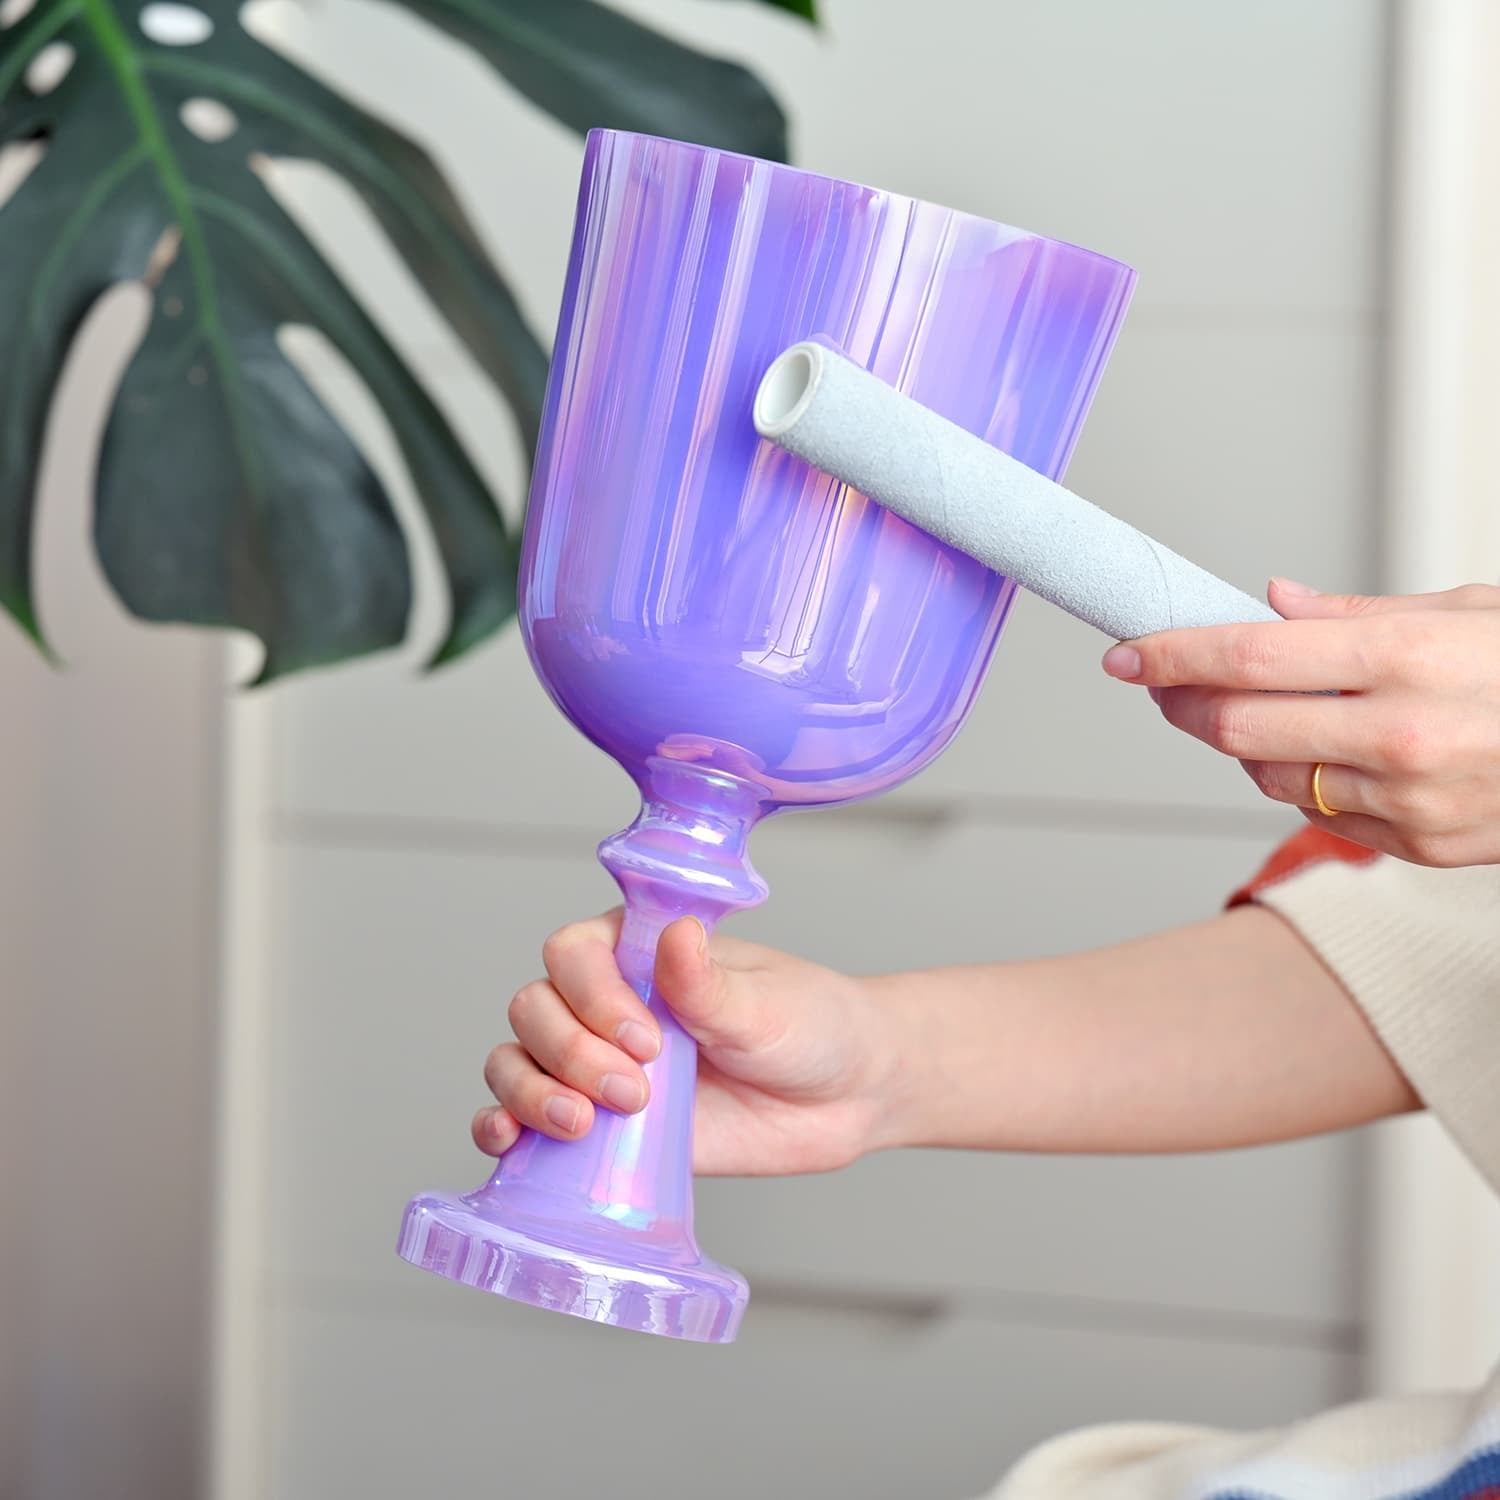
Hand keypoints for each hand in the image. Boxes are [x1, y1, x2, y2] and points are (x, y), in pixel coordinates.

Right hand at [472, 910, 896, 1175]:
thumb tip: (675, 937)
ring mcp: (596, 1065)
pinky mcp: (600, 1127)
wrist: (847, 1095)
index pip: (572, 954)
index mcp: (640, 951)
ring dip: (529, 1092)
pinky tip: (511, 1141)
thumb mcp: (765, 1005)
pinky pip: (524, 1120)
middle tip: (635, 1091)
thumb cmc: (810, 1026)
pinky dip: (503, 1127)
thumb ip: (709, 984)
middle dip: (568, 1054)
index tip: (647, 1039)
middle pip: (534, 1009)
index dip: (592, 997)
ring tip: (581, 1125)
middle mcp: (605, 1003)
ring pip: (516, 1062)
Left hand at [1102, 580, 1499, 866]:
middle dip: (1184, 703)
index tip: (1126, 652)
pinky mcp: (1418, 846)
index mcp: (1405, 657)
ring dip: (1238, 745)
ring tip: (1250, 709)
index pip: (1248, 655)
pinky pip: (1318, 814)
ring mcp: (1408, 799)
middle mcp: (1400, 733)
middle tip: (1163, 682)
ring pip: (1266, 778)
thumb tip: (1272, 602)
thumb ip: (1355, 615)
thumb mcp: (1465, 610)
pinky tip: (1317, 751)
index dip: (1172, 654)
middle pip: (1237, 727)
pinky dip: (1296, 782)